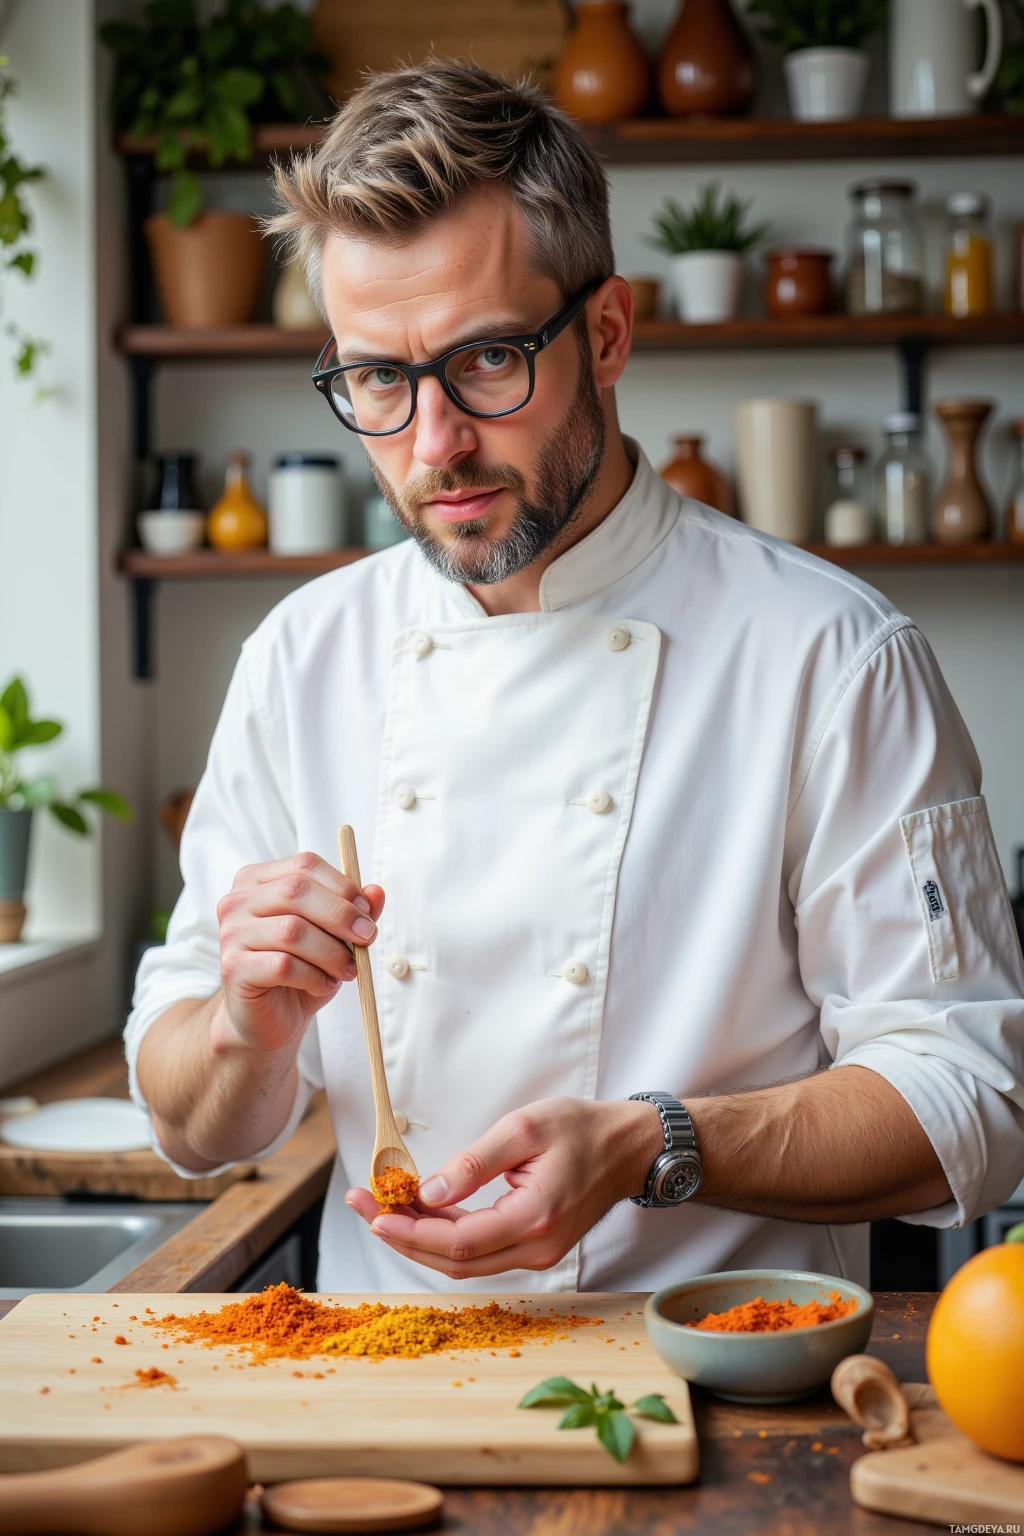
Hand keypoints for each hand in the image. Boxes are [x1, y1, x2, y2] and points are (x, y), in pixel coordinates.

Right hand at [213, 852, 384, 1053]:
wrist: (267, 1019)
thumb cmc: (299, 971)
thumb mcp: (332, 938)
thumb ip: (353, 912)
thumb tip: (376, 892)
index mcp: (258, 880)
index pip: (304, 865)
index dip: (342, 886)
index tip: (367, 913)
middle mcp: (238, 901)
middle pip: (296, 890)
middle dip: (340, 915)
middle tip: (367, 938)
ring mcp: (231, 934)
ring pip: (291, 930)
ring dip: (332, 952)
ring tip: (348, 970)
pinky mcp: (233, 968)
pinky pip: (283, 965)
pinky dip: (314, 976)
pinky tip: (324, 985)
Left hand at [345, 1096, 664, 1278]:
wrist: (628, 1147)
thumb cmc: (582, 1129)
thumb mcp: (524, 1127)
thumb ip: (475, 1162)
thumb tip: (429, 1191)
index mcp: (535, 1218)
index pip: (458, 1242)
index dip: (411, 1232)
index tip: (374, 1213)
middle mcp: (537, 1248)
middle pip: (454, 1262)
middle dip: (403, 1237)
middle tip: (363, 1207)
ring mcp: (537, 1253)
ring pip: (464, 1262)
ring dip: (420, 1238)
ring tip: (383, 1206)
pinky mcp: (534, 1248)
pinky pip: (480, 1252)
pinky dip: (445, 1236)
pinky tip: (421, 1212)